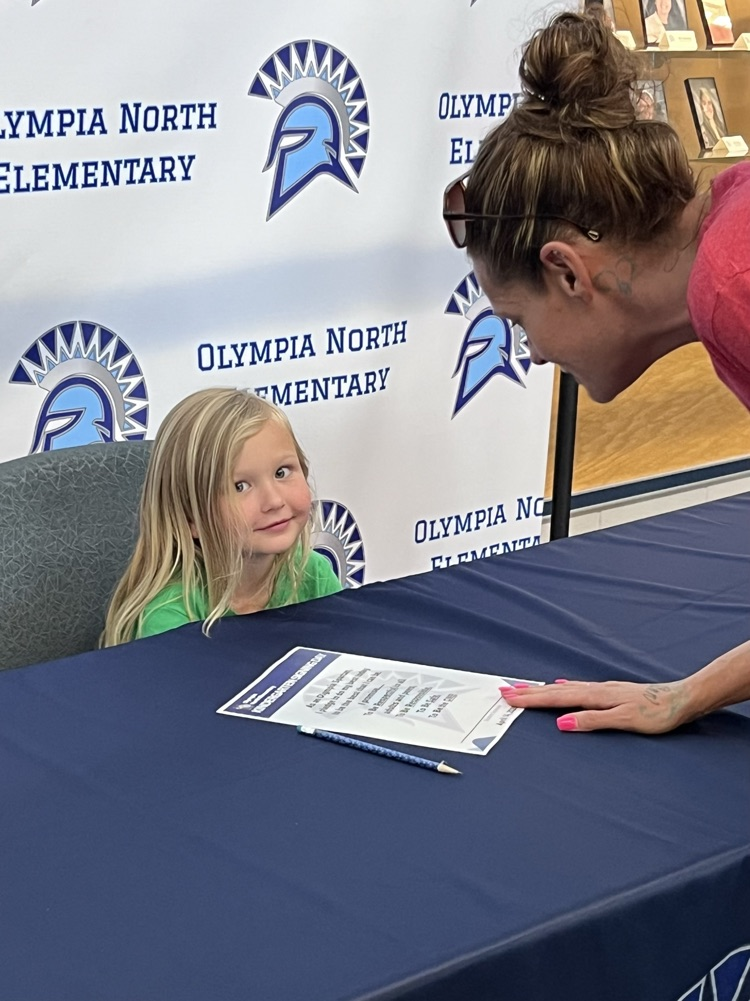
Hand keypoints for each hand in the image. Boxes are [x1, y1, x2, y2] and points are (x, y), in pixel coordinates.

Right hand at [499, 679, 694, 733]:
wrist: (682, 699)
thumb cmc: (658, 713)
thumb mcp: (625, 721)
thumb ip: (592, 721)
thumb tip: (562, 723)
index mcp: (596, 696)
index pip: (556, 697)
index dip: (531, 699)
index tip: (509, 698)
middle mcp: (596, 689)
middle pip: (555, 690)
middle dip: (529, 691)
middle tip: (505, 690)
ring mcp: (603, 689)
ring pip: (564, 688)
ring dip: (542, 689)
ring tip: (524, 688)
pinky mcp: (611, 692)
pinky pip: (577, 688)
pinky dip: (563, 688)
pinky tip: (563, 686)